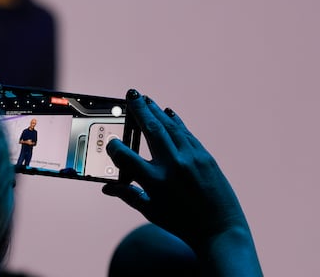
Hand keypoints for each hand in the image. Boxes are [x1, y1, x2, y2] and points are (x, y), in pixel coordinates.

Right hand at [103, 90, 248, 249]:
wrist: (220, 231)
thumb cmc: (181, 223)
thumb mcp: (150, 211)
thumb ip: (127, 195)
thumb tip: (106, 188)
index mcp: (154, 182)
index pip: (125, 156)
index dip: (114, 147)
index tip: (111, 142)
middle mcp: (172, 166)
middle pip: (151, 130)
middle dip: (139, 110)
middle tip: (131, 95)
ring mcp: (191, 159)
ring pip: (169, 127)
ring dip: (156, 111)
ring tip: (145, 99)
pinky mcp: (205, 157)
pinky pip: (186, 133)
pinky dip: (175, 122)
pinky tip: (167, 113)